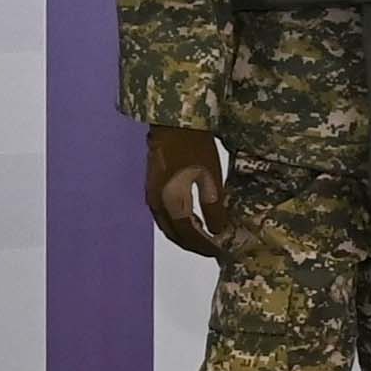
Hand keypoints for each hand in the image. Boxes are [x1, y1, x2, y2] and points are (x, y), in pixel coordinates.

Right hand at [147, 125, 228, 258]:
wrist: (171, 119)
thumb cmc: (194, 144)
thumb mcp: (210, 176)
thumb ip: (213, 207)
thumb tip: (217, 230)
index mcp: (172, 203)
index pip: (188, 236)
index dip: (203, 247)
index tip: (218, 252)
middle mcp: (157, 204)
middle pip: (174, 235)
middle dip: (193, 245)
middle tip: (212, 248)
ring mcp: (152, 195)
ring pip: (167, 225)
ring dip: (184, 234)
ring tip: (204, 236)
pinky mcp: (152, 186)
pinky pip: (163, 214)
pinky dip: (177, 222)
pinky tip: (191, 218)